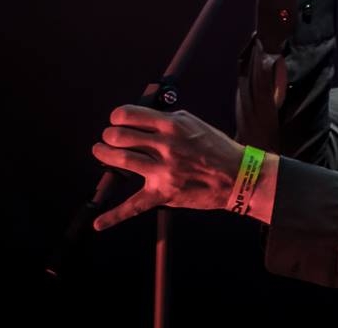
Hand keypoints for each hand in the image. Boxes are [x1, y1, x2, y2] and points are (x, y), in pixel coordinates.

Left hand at [92, 105, 242, 230]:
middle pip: (120, 136)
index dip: (117, 117)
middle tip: (108, 138)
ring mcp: (164, 171)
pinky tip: (99, 223)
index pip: (130, 115)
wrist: (238, 176)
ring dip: (105, 155)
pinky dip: (114, 216)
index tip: (116, 120)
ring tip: (101, 152)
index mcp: (172, 124)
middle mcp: (166, 146)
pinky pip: (135, 206)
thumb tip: (141, 119)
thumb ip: (166, 120)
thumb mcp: (193, 123)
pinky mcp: (164, 194)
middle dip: (109, 135)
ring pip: (122, 160)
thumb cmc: (216, 148)